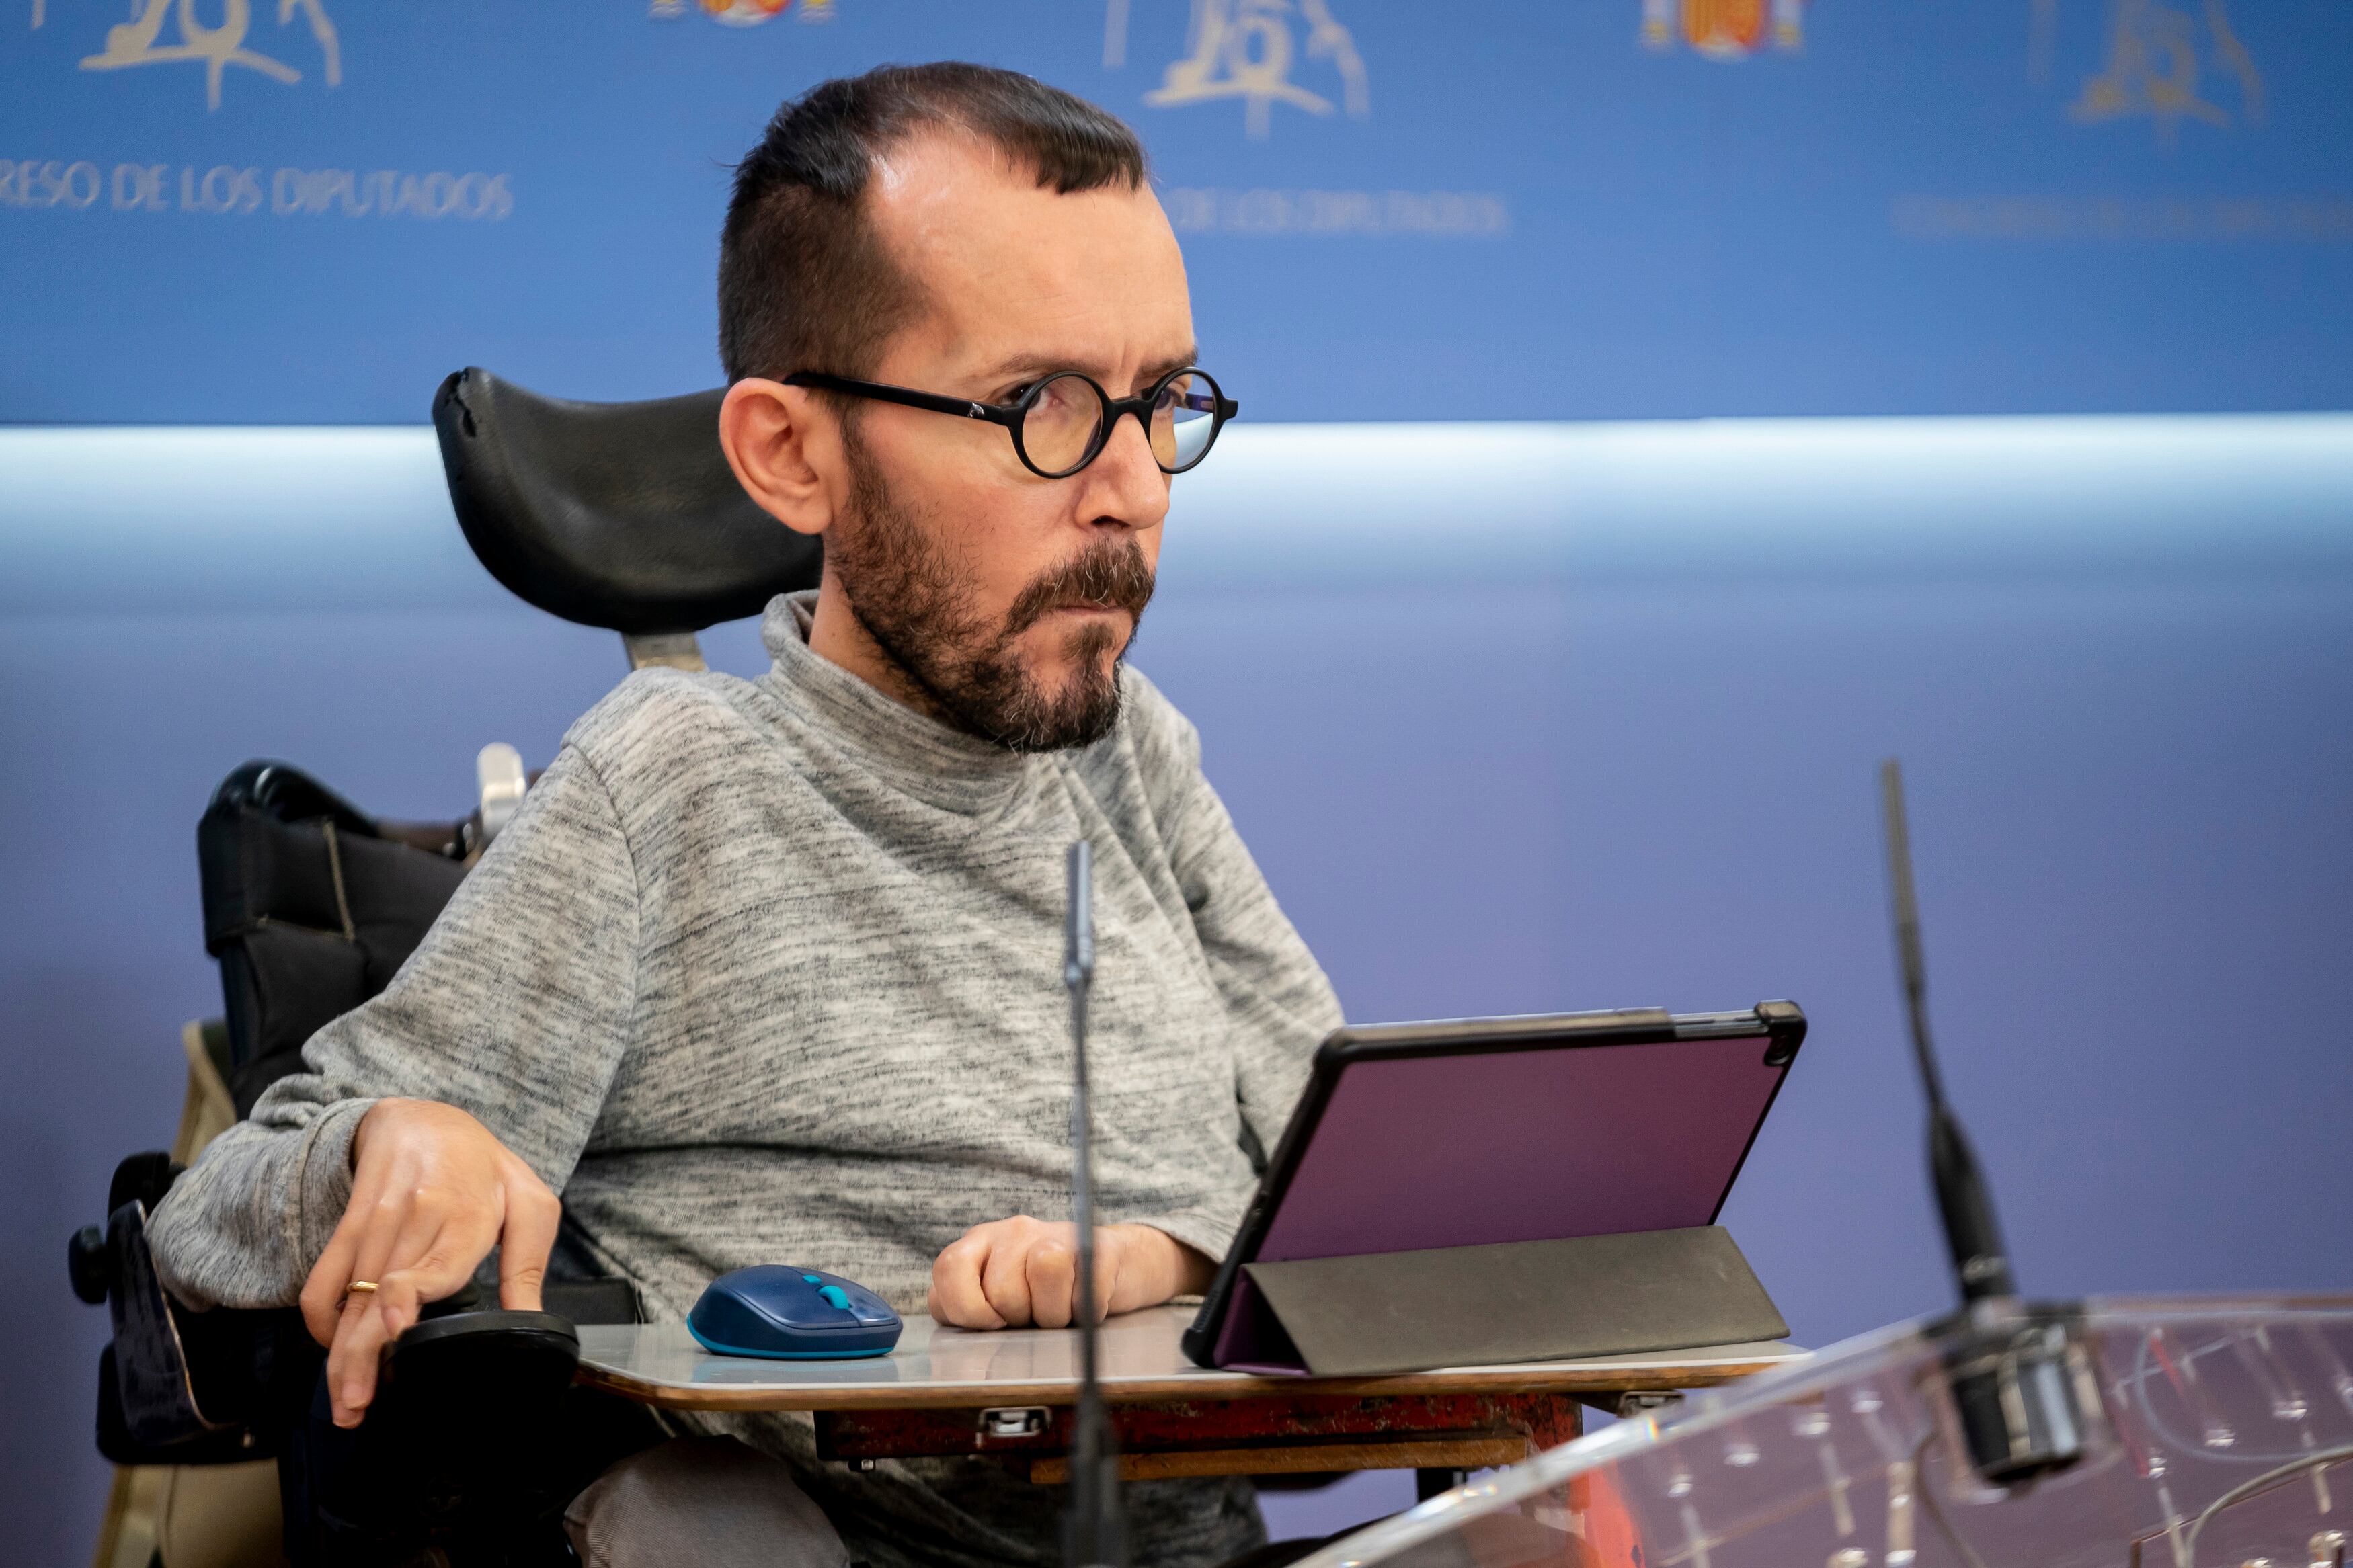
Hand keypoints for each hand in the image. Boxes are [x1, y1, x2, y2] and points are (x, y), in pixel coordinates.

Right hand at [297, 1098, 560, 1427]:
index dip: (407, 1294)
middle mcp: (419, 1218)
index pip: (435, 1259)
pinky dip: (321, 1319)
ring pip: (349, 1296)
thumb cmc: (485, 1168)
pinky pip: (323, 1278)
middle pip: (381, 1295)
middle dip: (362, 1355)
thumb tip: (531, 1324)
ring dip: (340, 1354)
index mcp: (470, 1216)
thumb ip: (528, 1266)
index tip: (394, 1331)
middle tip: (357, 1408)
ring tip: (344, 1401)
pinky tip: (335, 1351)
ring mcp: (378, 1221)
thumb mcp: (529, 1205)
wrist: (423, 1116)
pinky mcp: (349, 1225)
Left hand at [926, 1217, 1212, 1329]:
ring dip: (1054, 1313)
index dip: (966, 1307)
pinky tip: (1086, 1302)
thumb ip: (967, 1308)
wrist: (1112, 1268)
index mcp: (980, 1243)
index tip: (992, 1324)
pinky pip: (1088, 1283)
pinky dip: (1088, 1308)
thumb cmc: (1043, 1293)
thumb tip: (964, 1331)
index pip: (949, 1268)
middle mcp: (1013, 1230)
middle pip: (1002, 1288)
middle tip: (1034, 1314)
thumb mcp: (994, 1300)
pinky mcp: (1098, 1244)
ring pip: (1044, 1271)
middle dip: (1019, 1318)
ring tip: (1059, 1310)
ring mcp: (1057, 1232)